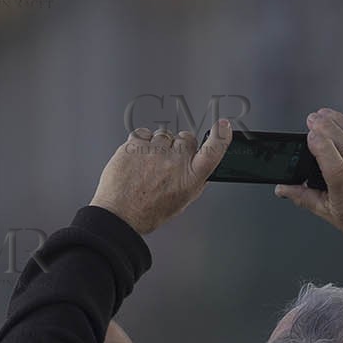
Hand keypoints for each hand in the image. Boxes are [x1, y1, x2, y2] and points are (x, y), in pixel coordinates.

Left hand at [89, 120, 230, 235]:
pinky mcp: (136, 144)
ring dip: (158, 145)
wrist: (118, 215)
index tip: (224, 127)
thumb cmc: (146, 212)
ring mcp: (155, 150)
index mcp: (190, 177)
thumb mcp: (180, 202)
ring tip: (147, 165)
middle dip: (178, 147)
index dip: (221, 136)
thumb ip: (192, 182)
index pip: (213, 151)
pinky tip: (137, 159)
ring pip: (163, 135)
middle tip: (165, 162)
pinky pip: (143, 133)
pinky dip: (140, 143)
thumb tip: (199, 169)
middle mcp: (175, 161)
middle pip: (186, 138)